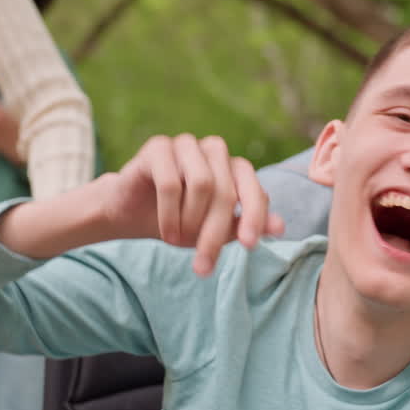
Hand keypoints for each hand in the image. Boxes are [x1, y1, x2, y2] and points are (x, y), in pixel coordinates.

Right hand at [104, 134, 284, 275]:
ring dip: (190, 221)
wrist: (129, 214)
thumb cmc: (177, 220)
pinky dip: (169, 214)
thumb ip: (245, 225)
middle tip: (203, 265)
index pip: (255, 190)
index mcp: (234, 167)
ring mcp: (186, 144)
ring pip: (202, 183)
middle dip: (214, 233)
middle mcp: (214, 150)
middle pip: (226, 192)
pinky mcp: (157, 147)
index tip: (249, 247)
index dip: (255, 218)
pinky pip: (170, 182)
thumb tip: (280, 227)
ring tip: (176, 242)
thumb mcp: (214, 230)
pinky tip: (164, 232)